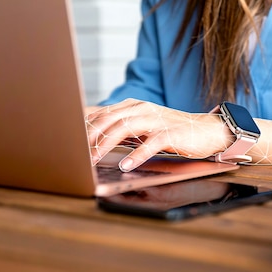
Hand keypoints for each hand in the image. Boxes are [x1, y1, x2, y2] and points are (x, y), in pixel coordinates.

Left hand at [85, 99, 233, 170]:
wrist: (206, 131)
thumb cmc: (170, 131)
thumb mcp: (141, 127)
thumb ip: (119, 129)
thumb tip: (91, 137)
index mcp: (131, 106)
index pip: (100, 113)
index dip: (82, 127)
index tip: (65, 141)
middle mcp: (141, 108)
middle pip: (108, 119)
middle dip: (88, 137)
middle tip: (74, 154)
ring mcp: (156, 119)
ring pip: (124, 128)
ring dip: (105, 144)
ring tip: (92, 159)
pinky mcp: (170, 132)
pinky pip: (150, 143)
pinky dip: (137, 155)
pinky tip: (126, 165)